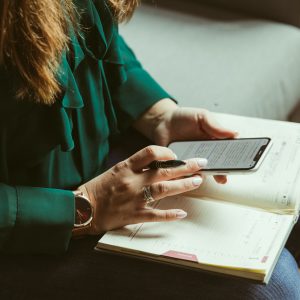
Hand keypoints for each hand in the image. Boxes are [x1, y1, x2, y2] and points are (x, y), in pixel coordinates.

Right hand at [79, 146, 207, 234]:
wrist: (83, 208)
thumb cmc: (98, 188)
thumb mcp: (115, 170)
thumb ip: (134, 167)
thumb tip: (156, 164)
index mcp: (126, 167)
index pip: (149, 152)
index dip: (166, 152)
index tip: (176, 155)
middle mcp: (132, 181)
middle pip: (163, 171)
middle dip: (184, 167)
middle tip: (200, 164)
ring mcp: (134, 198)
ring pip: (163, 190)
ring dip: (182, 186)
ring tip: (197, 181)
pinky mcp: (134, 215)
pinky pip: (156, 214)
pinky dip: (170, 214)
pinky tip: (182, 213)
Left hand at [149, 101, 237, 183]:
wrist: (162, 122)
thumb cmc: (183, 118)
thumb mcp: (201, 117)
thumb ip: (215, 126)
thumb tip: (235, 134)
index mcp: (214, 144)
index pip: (228, 154)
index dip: (236, 160)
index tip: (242, 164)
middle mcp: (204, 156)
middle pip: (216, 168)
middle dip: (221, 172)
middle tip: (223, 175)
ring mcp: (191, 162)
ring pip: (200, 173)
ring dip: (203, 174)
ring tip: (204, 174)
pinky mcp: (178, 167)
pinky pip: (183, 175)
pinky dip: (186, 176)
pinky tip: (187, 175)